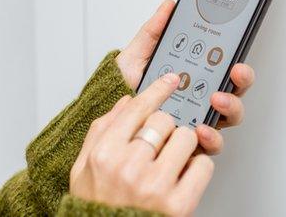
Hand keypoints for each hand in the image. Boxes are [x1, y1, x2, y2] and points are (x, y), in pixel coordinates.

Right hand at [70, 73, 213, 216]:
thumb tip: (126, 102)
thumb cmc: (97, 207)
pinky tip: (183, 175)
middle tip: (162, 140)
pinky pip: (202, 165)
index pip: (137, 109)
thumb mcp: (83, 169)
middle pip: (164, 120)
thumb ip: (101, 131)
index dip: (157, 90)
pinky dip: (197, 167)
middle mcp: (129, 167)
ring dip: (184, 145)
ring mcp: (155, 186)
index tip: (170, 81)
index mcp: (105, 154)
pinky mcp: (179, 203)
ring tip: (173, 158)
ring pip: (187, 138)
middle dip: (167, 127)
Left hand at [116, 0, 255, 154]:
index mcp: (195, 77)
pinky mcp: (189, 144)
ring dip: (230, 107)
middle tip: (234, 73)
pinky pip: (210, 145)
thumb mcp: (138, 55)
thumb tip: (169, 6)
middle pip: (235, 91)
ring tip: (215, 100)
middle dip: (241, 81)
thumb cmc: (124, 87)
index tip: (236, 58)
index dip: (238, 65)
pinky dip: (211, 138)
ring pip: (229, 117)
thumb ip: (154, 31)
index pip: (226, 70)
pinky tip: (200, 130)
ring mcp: (198, 121)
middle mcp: (201, 99)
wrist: (106, 114)